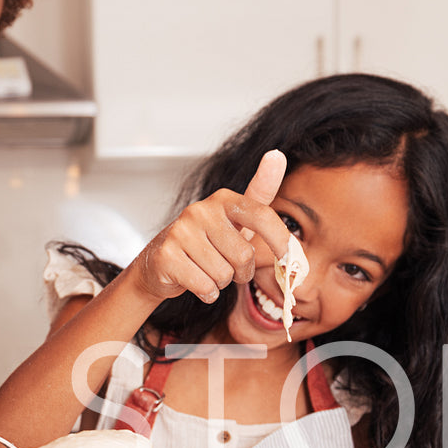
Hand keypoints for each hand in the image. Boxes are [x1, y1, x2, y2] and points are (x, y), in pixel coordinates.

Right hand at [126, 149, 291, 304]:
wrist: (159, 263)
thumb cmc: (205, 243)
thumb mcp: (236, 220)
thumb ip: (260, 193)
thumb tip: (277, 155)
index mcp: (222, 200)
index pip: (261, 215)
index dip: (280, 239)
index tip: (288, 257)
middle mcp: (200, 211)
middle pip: (244, 255)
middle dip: (241, 271)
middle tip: (228, 268)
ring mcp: (181, 232)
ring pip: (224, 274)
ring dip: (221, 282)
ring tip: (207, 271)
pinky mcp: (167, 256)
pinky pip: (205, 286)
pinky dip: (207, 292)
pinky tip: (196, 281)